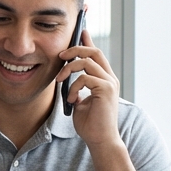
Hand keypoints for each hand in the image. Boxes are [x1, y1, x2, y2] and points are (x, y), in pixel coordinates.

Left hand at [54, 29, 121, 148]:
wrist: (99, 140)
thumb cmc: (90, 123)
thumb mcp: (79, 101)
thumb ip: (77, 87)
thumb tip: (67, 78)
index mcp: (104, 79)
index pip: (96, 54)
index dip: (88, 40)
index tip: (80, 30)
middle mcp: (110, 78)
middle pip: (94, 51)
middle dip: (75, 49)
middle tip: (60, 56)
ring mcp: (110, 83)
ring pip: (87, 61)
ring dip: (68, 69)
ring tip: (60, 81)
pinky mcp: (106, 90)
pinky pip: (84, 78)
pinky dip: (73, 87)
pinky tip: (70, 100)